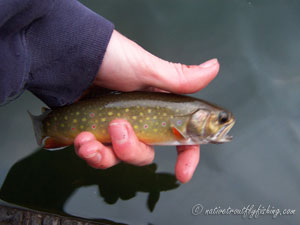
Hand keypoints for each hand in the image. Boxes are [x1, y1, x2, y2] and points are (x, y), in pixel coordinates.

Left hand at [74, 30, 218, 182]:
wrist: (70, 58)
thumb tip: (214, 67)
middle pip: (145, 154)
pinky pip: (96, 156)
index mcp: (157, 108)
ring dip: (106, 154)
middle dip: (132, 149)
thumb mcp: (147, 68)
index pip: (179, 138)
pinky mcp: (93, 133)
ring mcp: (114, 130)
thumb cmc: (110, 58)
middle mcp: (138, 122)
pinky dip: (88, 151)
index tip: (183, 173)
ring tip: (89, 137)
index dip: (186, 157)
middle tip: (118, 128)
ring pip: (119, 159)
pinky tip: (80, 138)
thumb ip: (179, 78)